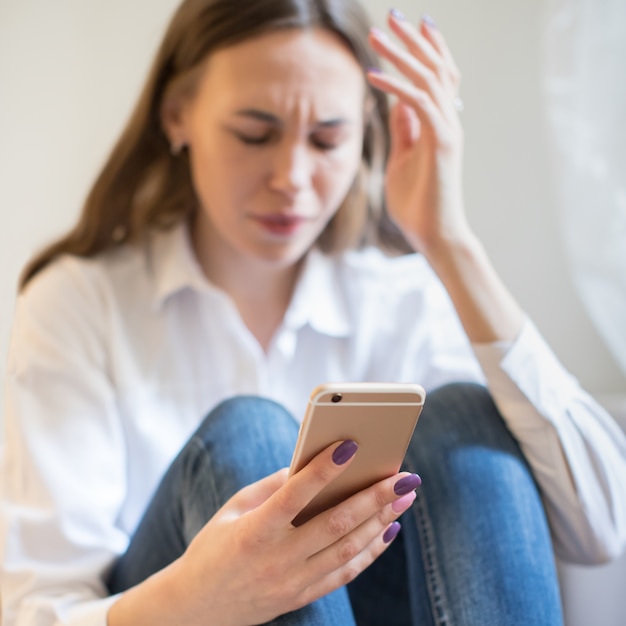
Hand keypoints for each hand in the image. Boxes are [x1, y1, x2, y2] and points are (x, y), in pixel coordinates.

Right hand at [170, 440, 419, 625]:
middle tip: (405, 475)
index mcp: (254, 531)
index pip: (295, 495)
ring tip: (405, 497)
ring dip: (381, 521)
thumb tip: (311, 463)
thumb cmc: (214, 547)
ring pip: (348, 549)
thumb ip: (272, 486)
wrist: (198, 608)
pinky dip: (371, 551)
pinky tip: (389, 529)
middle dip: (374, 497)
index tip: (351, 445)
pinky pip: (344, 573)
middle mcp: (277, 559)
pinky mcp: (302, 596)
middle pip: (335, 524)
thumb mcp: (233, 510)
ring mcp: (292, 582)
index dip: (323, 469)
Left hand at [367, 11, 469, 255]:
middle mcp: (449, 121)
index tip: (409, 25)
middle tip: (393, 14)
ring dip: (402, 55)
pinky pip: (419, 104)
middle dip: (414, 40)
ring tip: (380, 35)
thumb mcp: (404, 158)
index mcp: (440, 123)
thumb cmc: (418, 203)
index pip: (437, 77)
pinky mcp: (443, 143)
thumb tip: (395, 101)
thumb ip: (404, 129)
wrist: (434, 235)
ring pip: (428, 79)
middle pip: (435, 68)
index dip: (426, 49)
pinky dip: (396, 87)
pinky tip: (374, 75)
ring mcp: (448, 130)